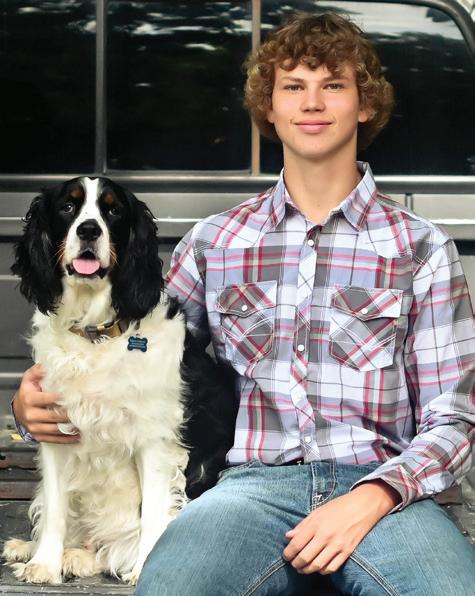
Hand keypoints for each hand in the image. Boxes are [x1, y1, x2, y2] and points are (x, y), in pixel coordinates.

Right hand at [12, 364, 79, 443]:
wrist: (19, 409)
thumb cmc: (27, 392)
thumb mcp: (30, 378)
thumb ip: (39, 370)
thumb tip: (49, 365)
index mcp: (30, 399)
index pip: (47, 399)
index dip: (62, 398)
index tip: (75, 396)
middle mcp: (31, 415)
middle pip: (54, 416)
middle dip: (70, 413)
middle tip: (85, 410)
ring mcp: (35, 427)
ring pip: (56, 429)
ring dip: (71, 427)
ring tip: (85, 423)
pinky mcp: (39, 436)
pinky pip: (55, 439)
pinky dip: (67, 438)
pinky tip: (78, 435)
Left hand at [283, 480, 400, 574]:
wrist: (362, 507)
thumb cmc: (338, 507)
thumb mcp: (317, 511)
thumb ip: (302, 525)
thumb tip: (288, 536)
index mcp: (316, 524)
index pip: (297, 544)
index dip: (288, 553)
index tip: (285, 555)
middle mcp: (326, 536)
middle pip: (305, 557)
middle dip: (296, 564)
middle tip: (293, 564)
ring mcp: (337, 545)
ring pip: (317, 565)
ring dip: (307, 570)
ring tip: (302, 569)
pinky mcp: (347, 552)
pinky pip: (332, 568)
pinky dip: (322, 571)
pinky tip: (318, 568)